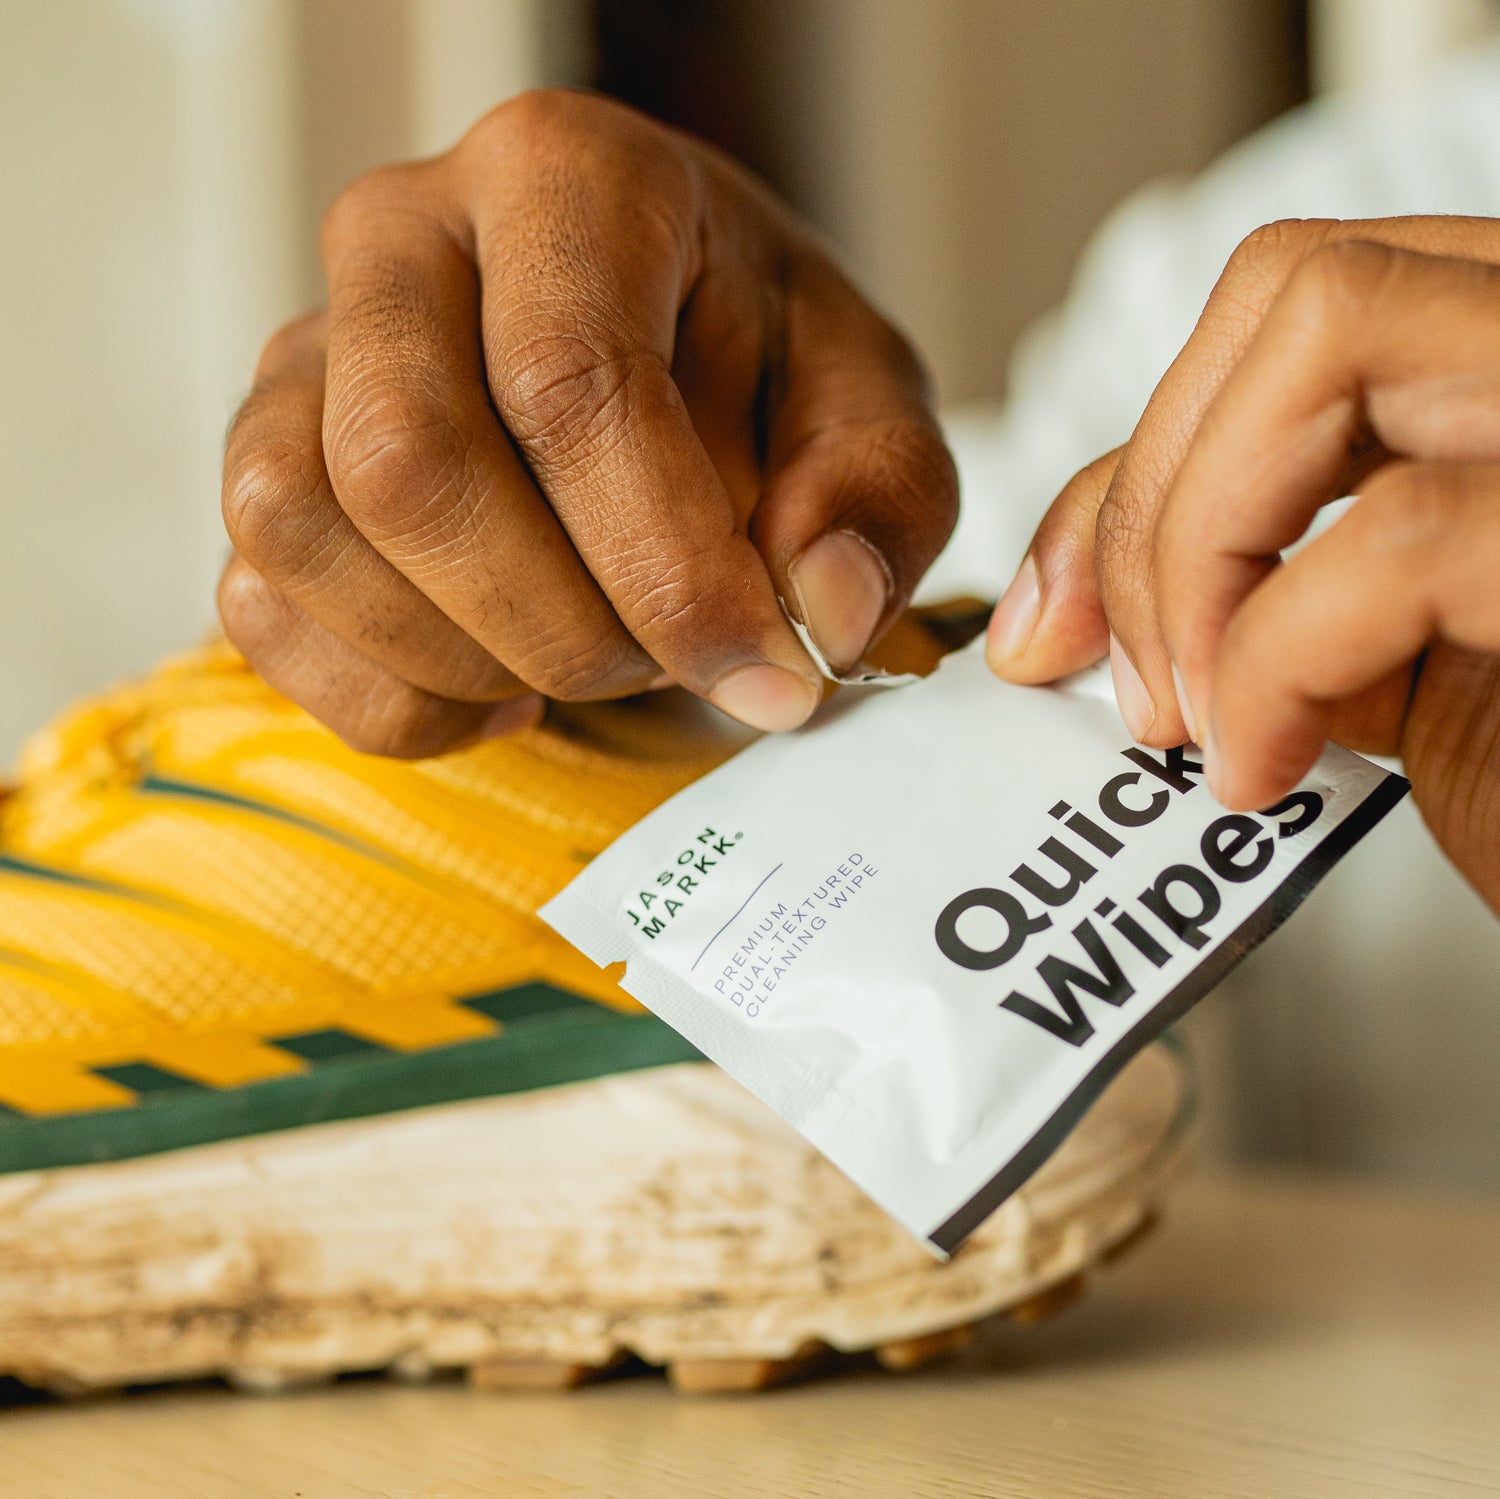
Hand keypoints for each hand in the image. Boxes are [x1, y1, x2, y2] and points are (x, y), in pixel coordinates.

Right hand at [220, 90, 955, 756]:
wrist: (656, 345)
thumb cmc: (756, 365)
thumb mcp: (866, 407)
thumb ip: (877, 498)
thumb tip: (826, 613)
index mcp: (565, 180)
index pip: (570, 384)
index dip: (668, 568)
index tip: (764, 675)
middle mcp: (401, 240)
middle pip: (406, 464)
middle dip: (557, 624)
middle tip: (661, 664)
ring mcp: (303, 353)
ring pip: (297, 530)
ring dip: (464, 659)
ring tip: (581, 663)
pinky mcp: (264, 462)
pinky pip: (260, 611)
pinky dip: (396, 697)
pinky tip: (500, 683)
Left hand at [986, 217, 1499, 912]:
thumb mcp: (1366, 656)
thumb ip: (1243, 577)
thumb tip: (1057, 599)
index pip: (1290, 301)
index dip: (1143, 458)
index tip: (1064, 622)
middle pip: (1293, 284)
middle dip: (1149, 498)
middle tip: (1139, 686)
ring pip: (1332, 330)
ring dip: (1196, 546)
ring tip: (1200, 722)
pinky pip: (1398, 534)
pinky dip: (1275, 662)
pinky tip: (1265, 769)